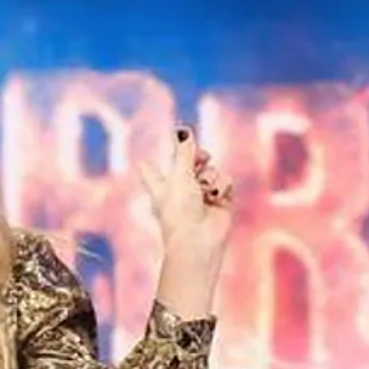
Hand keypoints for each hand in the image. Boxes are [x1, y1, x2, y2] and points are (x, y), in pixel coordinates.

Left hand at [137, 126, 233, 261]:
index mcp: (160, 185)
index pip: (150, 171)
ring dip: (210, 177)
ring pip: (212, 171)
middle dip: (198, 157)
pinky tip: (216, 198)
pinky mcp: (220, 201)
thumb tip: (183, 130)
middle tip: (202, 158)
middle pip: (190, 163)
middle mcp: (179, 190)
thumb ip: (184, 152)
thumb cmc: (180, 210)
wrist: (198, 239)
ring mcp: (200, 196)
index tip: (143, 161)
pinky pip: (225, 182)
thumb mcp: (180, 175)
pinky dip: (221, 187)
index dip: (148, 166)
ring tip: (204, 191)